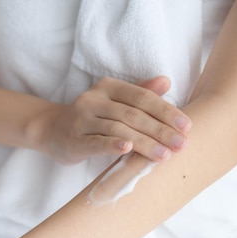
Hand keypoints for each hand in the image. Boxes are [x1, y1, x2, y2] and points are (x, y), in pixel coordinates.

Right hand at [31, 76, 191, 163]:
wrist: (50, 130)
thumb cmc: (89, 117)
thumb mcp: (112, 100)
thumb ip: (138, 92)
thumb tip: (166, 82)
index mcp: (108, 87)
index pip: (142, 97)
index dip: (165, 111)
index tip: (186, 126)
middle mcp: (93, 100)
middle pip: (133, 114)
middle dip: (160, 130)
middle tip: (181, 145)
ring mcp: (81, 120)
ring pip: (118, 129)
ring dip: (144, 143)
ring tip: (164, 155)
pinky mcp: (73, 141)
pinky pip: (95, 142)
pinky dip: (112, 145)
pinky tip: (128, 150)